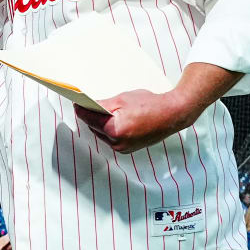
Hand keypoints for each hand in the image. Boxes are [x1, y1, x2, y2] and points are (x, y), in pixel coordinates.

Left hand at [73, 87, 200, 153]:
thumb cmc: (150, 104)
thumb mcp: (122, 100)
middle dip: (91, 116)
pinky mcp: (128, 149)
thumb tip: (86, 105)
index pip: (89, 119)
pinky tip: (113, 120)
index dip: (81, 109)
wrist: (172, 114)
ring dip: (100, 124)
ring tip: (102, 112)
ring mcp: (123, 148)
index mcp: (115, 130)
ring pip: (102, 134)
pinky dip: (110, 130)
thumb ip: (102, 105)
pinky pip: (112, 139)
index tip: (76, 102)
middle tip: (88, 104)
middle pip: (94, 128)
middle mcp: (118, 143)